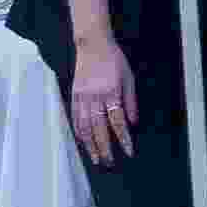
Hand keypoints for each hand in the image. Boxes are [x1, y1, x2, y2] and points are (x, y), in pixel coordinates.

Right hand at [68, 42, 138, 164]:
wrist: (92, 44)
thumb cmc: (113, 59)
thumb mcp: (129, 78)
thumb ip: (131, 101)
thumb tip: (133, 123)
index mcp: (111, 92)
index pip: (118, 121)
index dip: (123, 139)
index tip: (128, 152)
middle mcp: (95, 97)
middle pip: (99, 129)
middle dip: (104, 148)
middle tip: (109, 163)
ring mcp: (82, 97)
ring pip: (85, 127)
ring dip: (90, 145)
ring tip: (95, 158)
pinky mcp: (74, 95)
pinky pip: (75, 118)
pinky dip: (79, 132)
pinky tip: (82, 142)